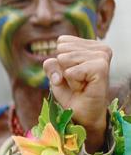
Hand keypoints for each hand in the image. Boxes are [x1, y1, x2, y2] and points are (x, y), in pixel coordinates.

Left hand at [46, 36, 111, 151]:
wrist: (81, 113)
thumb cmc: (70, 92)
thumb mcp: (55, 73)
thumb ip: (51, 62)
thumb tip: (60, 60)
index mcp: (90, 45)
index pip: (62, 42)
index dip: (59, 61)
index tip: (72, 73)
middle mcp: (100, 48)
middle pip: (62, 49)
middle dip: (62, 69)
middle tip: (76, 81)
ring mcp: (102, 56)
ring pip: (65, 58)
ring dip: (68, 77)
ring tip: (80, 84)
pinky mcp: (101, 67)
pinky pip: (70, 71)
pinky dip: (72, 83)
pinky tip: (83, 88)